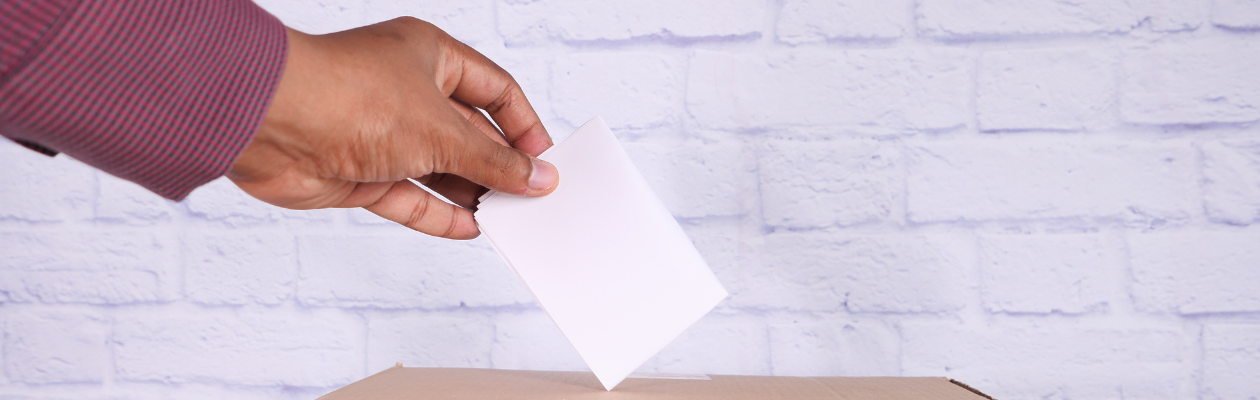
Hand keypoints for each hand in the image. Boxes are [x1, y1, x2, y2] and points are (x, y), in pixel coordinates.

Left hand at [227, 17, 557, 238]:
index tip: (546, 160)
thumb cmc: (350, 97)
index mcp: (430, 56)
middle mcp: (406, 91)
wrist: (268, 123)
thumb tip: (538, 178)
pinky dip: (437, 214)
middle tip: (534, 198)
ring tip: (509, 219)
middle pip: (469, 132)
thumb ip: (495, 161)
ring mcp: (381, 134)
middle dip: (500, 166)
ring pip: (440, 168)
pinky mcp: (359, 173)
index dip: (523, 124)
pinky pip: (408, 197)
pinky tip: (469, 229)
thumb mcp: (442, 132)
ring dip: (472, 193)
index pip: (494, 89)